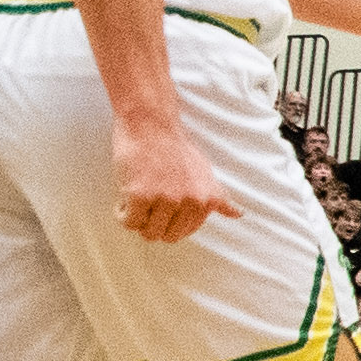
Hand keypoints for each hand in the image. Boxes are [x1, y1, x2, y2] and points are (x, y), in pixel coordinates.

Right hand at [111, 120, 235, 242]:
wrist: (152, 124)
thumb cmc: (176, 148)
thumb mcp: (205, 173)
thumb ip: (218, 197)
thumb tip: (238, 213)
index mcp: (207, 200)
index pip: (185, 232)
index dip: (168, 221)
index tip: (161, 206)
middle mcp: (191, 202)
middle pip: (165, 236)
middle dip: (152, 224)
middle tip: (146, 202)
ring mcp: (166, 200)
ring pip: (147, 232)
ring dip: (137, 218)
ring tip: (136, 196)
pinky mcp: (141, 196)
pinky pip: (128, 222)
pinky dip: (122, 214)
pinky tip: (125, 195)